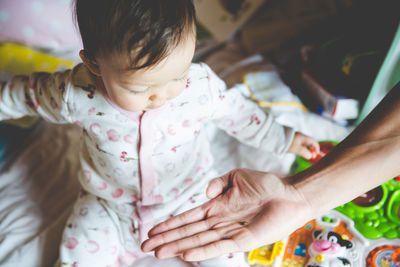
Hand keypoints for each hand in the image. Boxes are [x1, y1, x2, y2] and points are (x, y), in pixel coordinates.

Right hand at [141, 169, 312, 260]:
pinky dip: (203, 250)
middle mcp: (220, 221)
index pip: (189, 217)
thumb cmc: (266, 184)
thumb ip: (218, 183)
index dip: (170, 224)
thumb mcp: (236, 177)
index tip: (152, 231)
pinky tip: (187, 254)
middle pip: (188, 231)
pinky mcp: (244, 239)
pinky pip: (220, 245)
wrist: (289, 193)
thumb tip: (205, 193)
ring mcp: (230, 231)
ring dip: (178, 246)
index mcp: (218, 207)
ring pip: (199, 240)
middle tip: (145, 247)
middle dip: (167, 239)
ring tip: (159, 252)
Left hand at [287, 132, 319, 159]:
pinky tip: (302, 152)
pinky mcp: (293, 140)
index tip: (316, 155)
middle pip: (311, 142)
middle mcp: (302, 136)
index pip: (314, 142)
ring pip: (306, 143)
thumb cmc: (286, 143)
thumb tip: (310, 156)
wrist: (276, 138)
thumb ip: (304, 152)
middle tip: (312, 156)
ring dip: (308, 149)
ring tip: (308, 155)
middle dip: (313, 149)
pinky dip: (304, 148)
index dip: (316, 149)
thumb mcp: (296, 148)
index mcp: (304, 137)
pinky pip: (301, 144)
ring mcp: (297, 138)